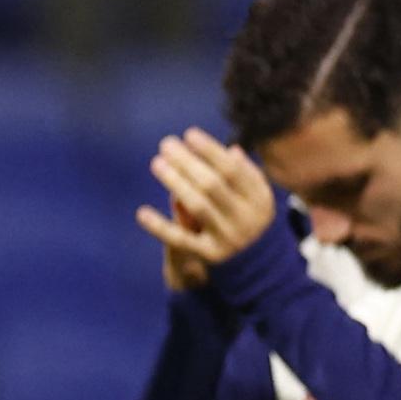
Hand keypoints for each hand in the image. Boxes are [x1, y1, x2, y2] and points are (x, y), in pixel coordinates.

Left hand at [133, 128, 277, 288]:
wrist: (256, 265)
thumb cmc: (248, 217)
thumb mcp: (255, 195)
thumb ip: (245, 173)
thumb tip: (231, 151)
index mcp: (259, 198)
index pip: (232, 170)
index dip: (210, 150)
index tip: (189, 134)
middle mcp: (245, 218)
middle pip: (212, 184)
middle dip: (188, 161)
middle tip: (166, 144)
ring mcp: (227, 238)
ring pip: (197, 206)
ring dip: (175, 182)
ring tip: (157, 163)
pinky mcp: (209, 256)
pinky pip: (181, 240)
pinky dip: (160, 227)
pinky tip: (142, 213)